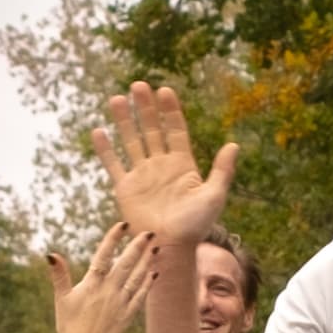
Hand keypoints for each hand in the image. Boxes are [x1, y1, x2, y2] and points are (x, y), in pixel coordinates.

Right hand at [46, 222, 154, 332]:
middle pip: (126, 263)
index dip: (113, 239)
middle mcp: (109, 291)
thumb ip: (59, 275)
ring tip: (155, 247)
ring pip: (137, 277)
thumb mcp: (61, 298)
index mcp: (92, 284)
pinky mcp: (128, 314)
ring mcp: (121, 302)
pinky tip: (154, 271)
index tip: (123, 225)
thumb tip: (51, 254)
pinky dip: (148, 282)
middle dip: (138, 246)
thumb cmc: (69, 325)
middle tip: (149, 231)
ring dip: (146, 261)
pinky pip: (141, 295)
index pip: (104, 255)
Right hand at [93, 78, 241, 255]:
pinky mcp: (125, 188)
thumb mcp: (214, 195)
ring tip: (115, 99)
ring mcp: (142, 175)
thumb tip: (234, 145)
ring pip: (131, 141)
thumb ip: (222, 170)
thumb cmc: (196, 226)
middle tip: (138, 85)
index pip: (175, 130)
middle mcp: (161, 165)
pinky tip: (98, 131)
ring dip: (124, 120)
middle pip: (151, 129)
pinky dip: (106, 149)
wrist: (171, 247)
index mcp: (182, 164)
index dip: (170, 111)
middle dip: (145, 108)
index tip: (164, 91)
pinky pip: (114, 164)